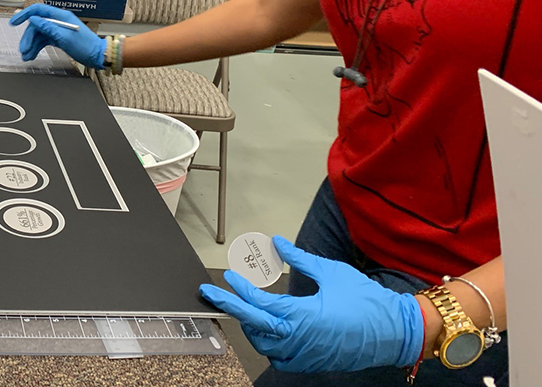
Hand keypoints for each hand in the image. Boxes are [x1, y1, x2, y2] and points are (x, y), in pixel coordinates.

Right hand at [10, 4, 105, 67]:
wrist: (97, 56)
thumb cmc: (86, 46)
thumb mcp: (65, 37)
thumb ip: (48, 28)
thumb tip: (33, 19)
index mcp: (60, 16)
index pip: (38, 10)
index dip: (24, 15)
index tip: (14, 22)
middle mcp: (58, 21)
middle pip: (36, 25)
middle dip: (28, 38)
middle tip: (23, 49)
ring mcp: (57, 30)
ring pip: (39, 35)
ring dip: (31, 45)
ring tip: (26, 56)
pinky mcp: (58, 38)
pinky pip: (43, 41)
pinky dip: (37, 48)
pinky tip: (31, 55)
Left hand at [198, 236, 423, 372]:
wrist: (396, 331)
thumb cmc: (366, 301)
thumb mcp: (330, 272)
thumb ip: (299, 258)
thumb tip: (278, 243)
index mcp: (303, 316)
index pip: (260, 303)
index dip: (241, 289)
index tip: (229, 277)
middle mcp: (300, 339)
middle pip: (253, 325)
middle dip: (230, 308)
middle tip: (211, 295)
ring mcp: (306, 354)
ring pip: (264, 345)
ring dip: (250, 327)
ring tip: (243, 308)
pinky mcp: (313, 363)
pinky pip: (281, 360)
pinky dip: (269, 347)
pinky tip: (267, 332)